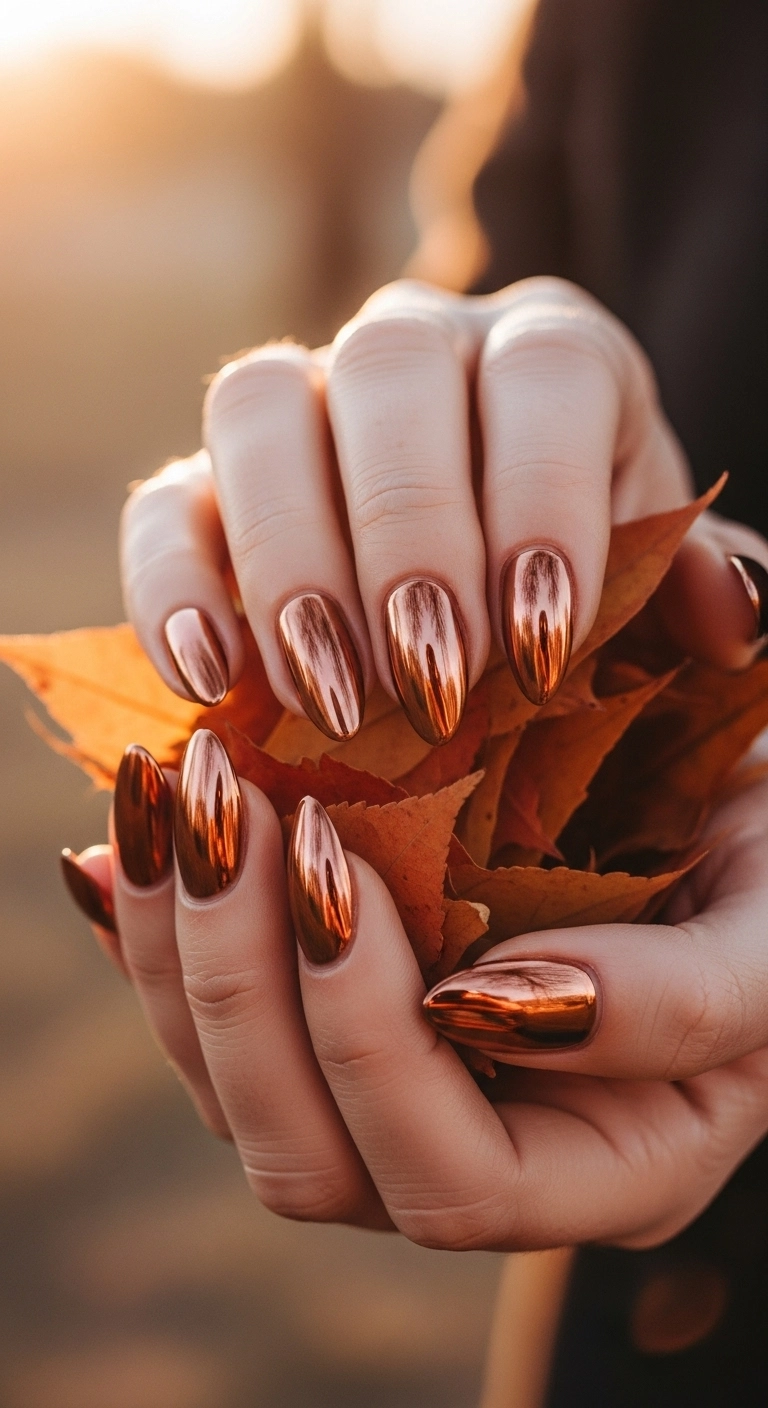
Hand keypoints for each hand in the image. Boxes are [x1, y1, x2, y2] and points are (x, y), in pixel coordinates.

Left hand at [63, 732, 767, 1250]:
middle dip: (250, 983)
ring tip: (180, 795)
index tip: (350, 868)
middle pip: (313, 1157)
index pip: (460, 1176)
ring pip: (239, 1099)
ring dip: (184, 950)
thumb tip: (520, 1002)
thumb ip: (695, 994)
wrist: (715, 808)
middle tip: (239, 808)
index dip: (379, 1042)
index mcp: (612, 1166)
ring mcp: (396, 1099)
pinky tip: (117, 849)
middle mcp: (489, 1158)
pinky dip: (151, 940)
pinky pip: (210, 1027)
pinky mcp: (331, 1031)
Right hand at [119, 278, 767, 742]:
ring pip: (258, 405)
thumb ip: (694, 590)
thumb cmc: (582, 592)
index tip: (541, 646)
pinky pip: (162, 500)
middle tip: (431, 682)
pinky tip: (211, 682)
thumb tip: (730, 622)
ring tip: (331, 698)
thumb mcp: (659, 588)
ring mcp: (301, 402)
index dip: (539, 498)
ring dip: (290, 557)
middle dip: (409, 535)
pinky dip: (173, 586)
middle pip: (390, 369)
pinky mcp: (206, 482)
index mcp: (549, 357)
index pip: (543, 374)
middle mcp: (417, 346)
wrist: (478, 600)